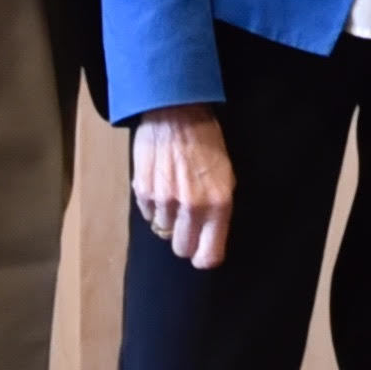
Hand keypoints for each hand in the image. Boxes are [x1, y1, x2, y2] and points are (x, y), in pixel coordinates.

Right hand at [132, 105, 234, 270]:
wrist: (176, 113)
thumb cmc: (206, 142)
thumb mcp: (226, 174)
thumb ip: (218, 208)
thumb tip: (210, 235)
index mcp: (218, 204)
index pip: (209, 256)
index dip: (204, 257)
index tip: (202, 251)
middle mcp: (192, 207)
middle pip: (182, 249)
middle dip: (184, 239)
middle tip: (187, 221)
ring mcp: (165, 201)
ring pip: (163, 231)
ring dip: (168, 219)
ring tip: (174, 194)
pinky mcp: (144, 192)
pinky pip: (148, 215)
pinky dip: (153, 206)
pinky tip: (160, 185)